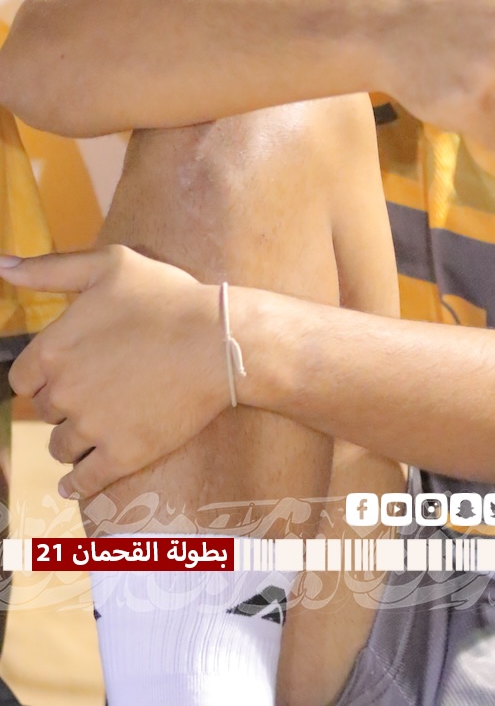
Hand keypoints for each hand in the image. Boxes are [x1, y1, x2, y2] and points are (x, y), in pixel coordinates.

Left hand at [0, 247, 227, 499]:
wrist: (219, 340)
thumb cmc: (167, 297)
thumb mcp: (109, 265)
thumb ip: (50, 269)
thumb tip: (4, 265)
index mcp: (53, 349)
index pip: (22, 380)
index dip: (44, 376)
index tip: (68, 371)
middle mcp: (63, 392)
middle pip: (45, 412)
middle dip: (64, 403)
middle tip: (96, 391)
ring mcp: (91, 427)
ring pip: (62, 447)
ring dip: (74, 439)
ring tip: (99, 426)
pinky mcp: (121, 455)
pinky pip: (84, 481)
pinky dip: (77, 484)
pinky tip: (76, 483)